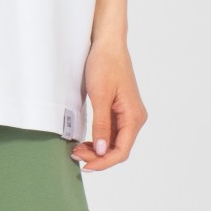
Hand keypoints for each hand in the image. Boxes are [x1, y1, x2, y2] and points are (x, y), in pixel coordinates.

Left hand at [71, 36, 146, 170]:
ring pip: (114, 143)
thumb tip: (102, 150)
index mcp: (134, 116)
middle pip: (118, 149)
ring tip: (77, 149)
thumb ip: (101, 125)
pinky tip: (85, 141)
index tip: (86, 166)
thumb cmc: (105, 65)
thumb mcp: (100, 96)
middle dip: (98, 157)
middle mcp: (135, 118)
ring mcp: (128, 115)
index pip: (121, 151)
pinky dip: (98, 140)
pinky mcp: (120, 111)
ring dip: (97, 150)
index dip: (104, 162)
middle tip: (75, 155)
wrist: (108, 44)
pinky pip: (111, 133)